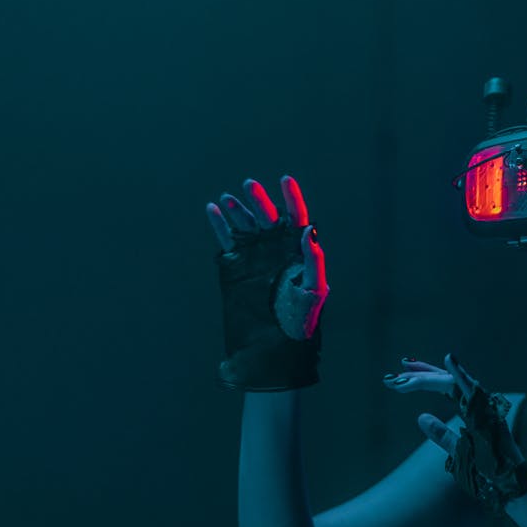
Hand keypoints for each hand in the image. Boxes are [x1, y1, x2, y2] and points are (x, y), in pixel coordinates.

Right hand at [206, 175, 327, 339]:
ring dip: (237, 209)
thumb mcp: (313, 290)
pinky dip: (218, 224)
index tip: (285, 180)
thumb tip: (310, 229)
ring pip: (245, 224)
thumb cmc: (300, 321)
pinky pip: (225, 239)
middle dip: (259, 200)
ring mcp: (254, 255)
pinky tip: (213, 209)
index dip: (292, 197)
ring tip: (228, 199)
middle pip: (268, 216)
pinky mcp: (234, 266)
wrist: (272, 346)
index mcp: (297, 251)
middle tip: (250, 186)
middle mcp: (276, 248)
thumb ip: (313, 259)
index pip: (296, 217)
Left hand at [384, 353, 526, 513]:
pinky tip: (448, 360)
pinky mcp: (489, 414)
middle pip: (449, 381)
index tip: (405, 373)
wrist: (508, 487)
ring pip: (455, 384)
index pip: (447, 388)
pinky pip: (473, 391)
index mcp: (473, 411)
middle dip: (424, 373)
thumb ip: (441, 433)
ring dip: (432, 376)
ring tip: (409, 368)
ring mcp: (485, 408)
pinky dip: (460, 375)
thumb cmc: (488, 472)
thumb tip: (421, 417)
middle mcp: (480, 405)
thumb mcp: (457, 450)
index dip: (427, 378)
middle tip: (402, 364)